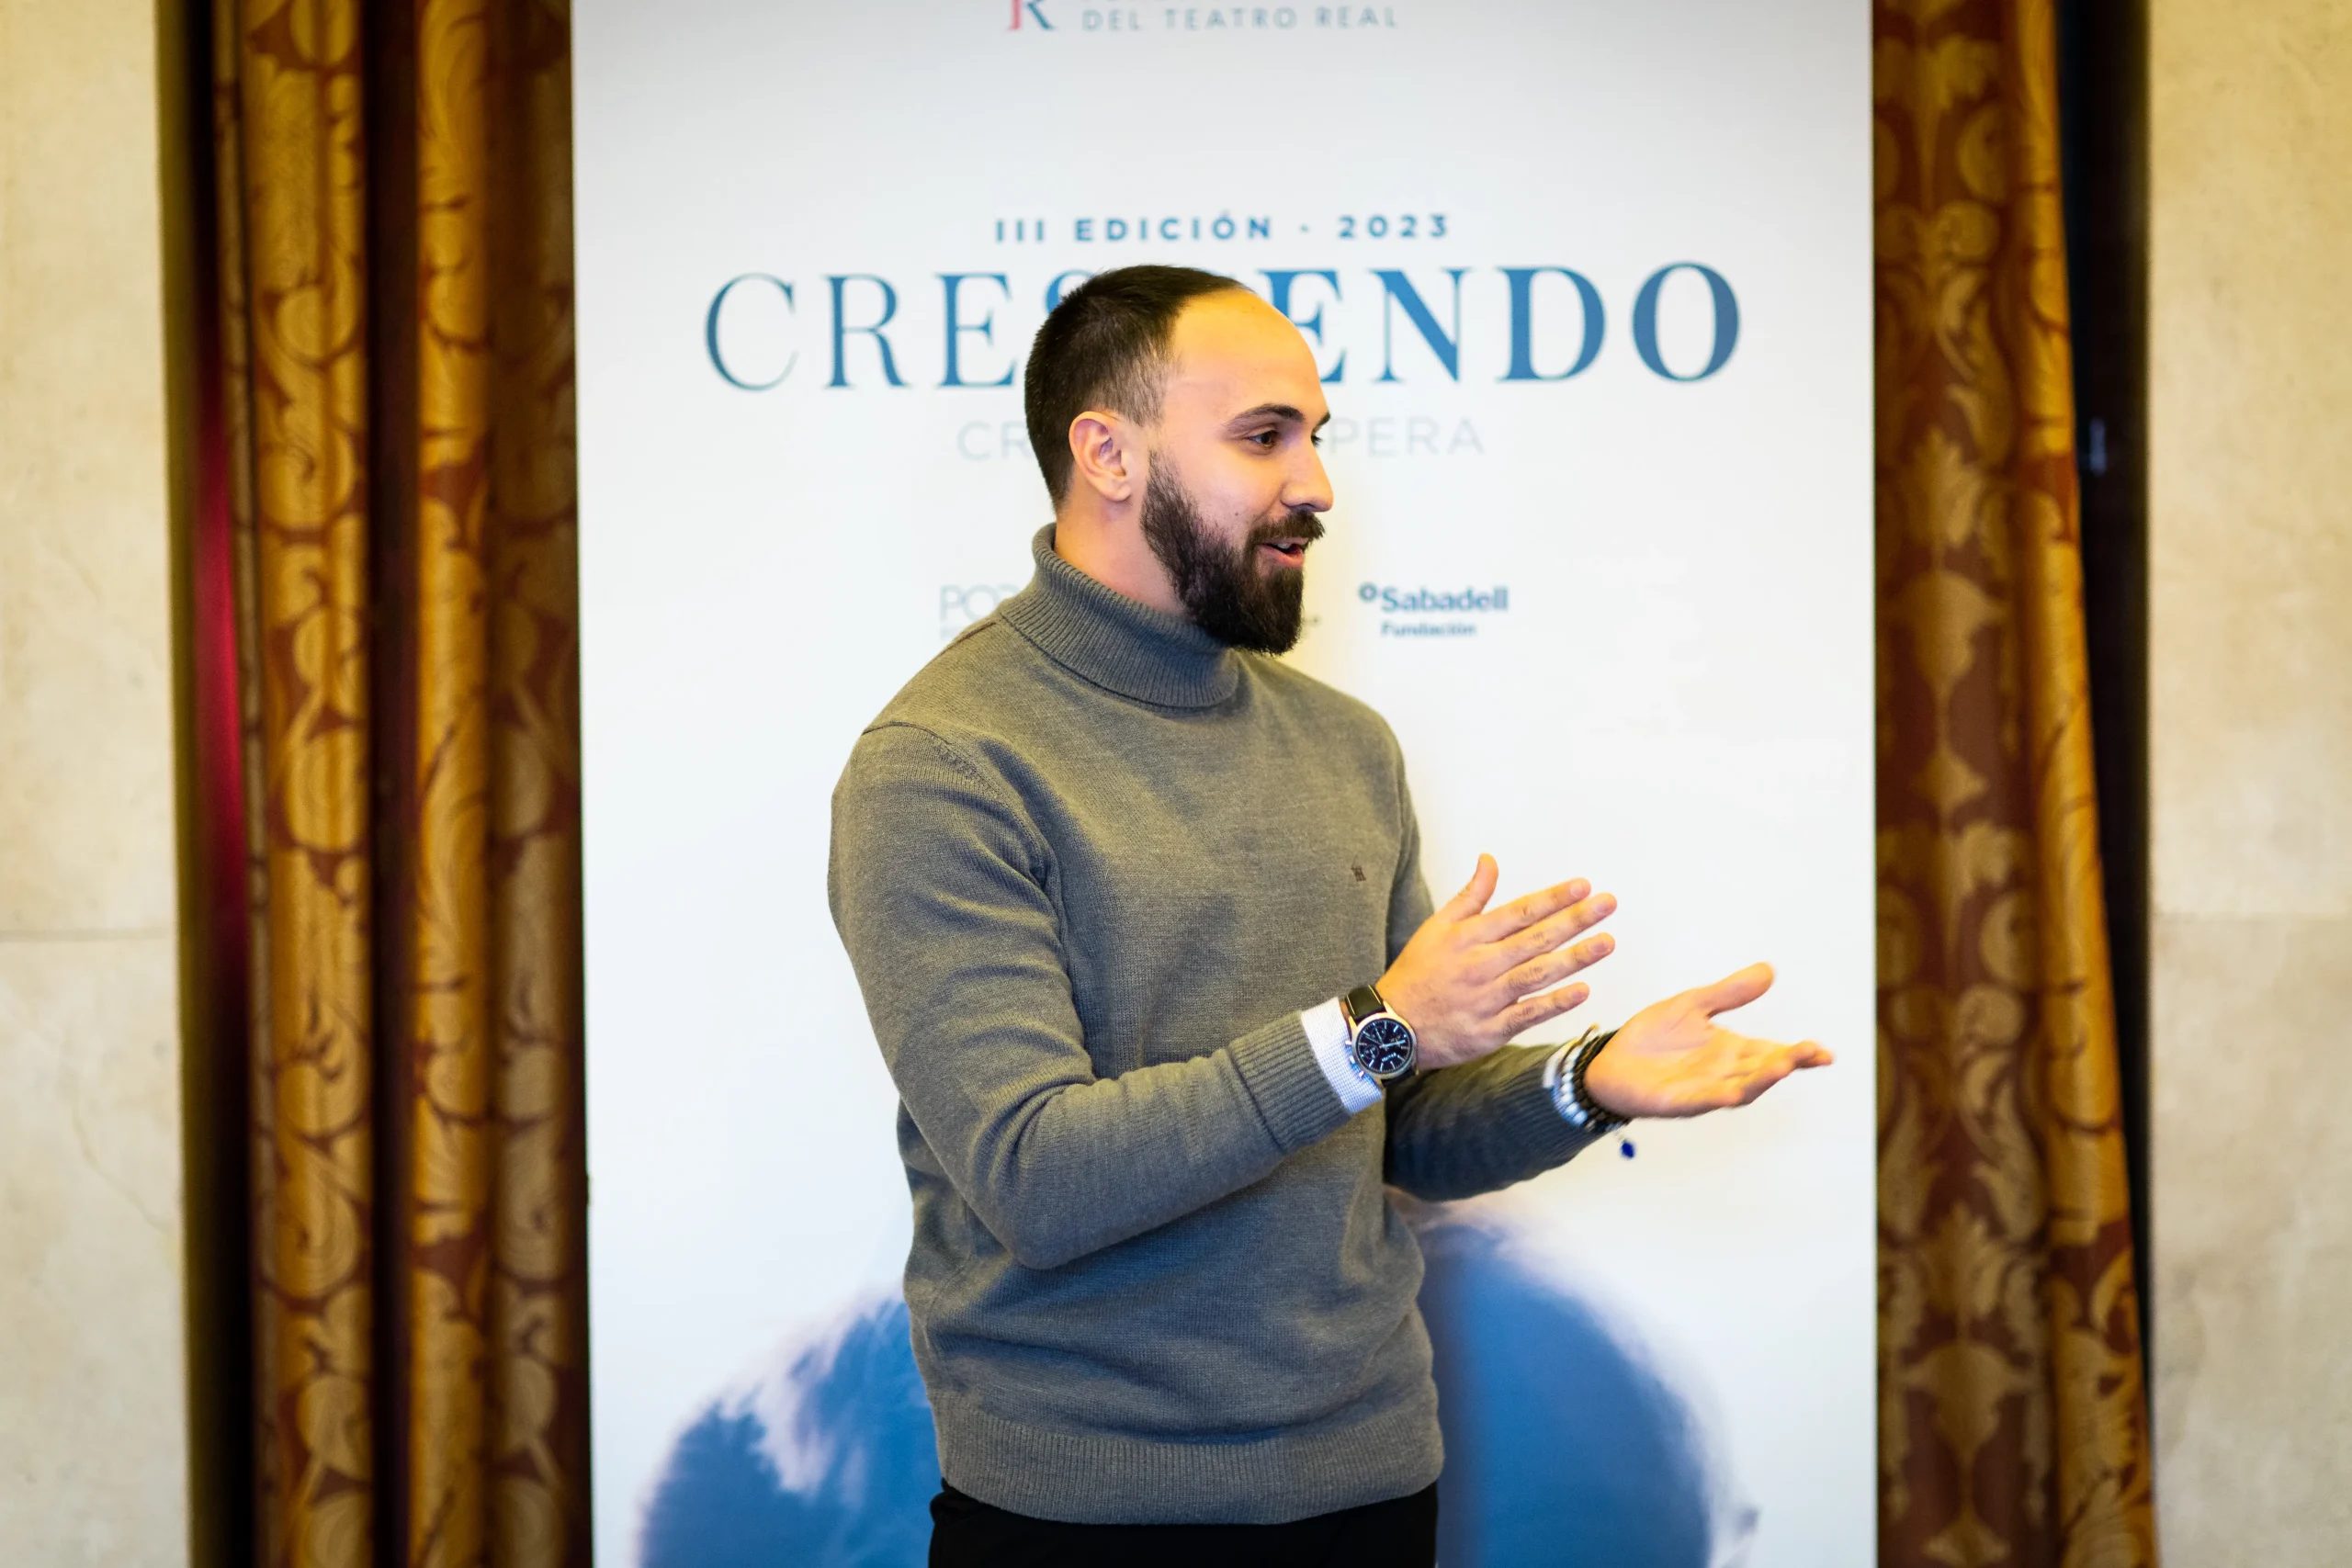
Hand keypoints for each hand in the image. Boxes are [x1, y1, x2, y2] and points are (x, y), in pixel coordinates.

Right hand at [1378, 855, 1616, 1070]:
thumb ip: (1470, 895)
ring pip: (1538, 974)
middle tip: (1608, 904)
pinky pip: (1529, 1014)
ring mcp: (1488, 998)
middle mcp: (1481, 964)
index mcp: (1469, 937)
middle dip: (1575, 920)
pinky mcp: (1491, 1030)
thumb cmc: (1417, 973)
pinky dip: (1555, 1003)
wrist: (1393, 1027)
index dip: (1553, 898)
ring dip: (1575, 958)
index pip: (1520, 912)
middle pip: (1536, 938)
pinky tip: (1582, 991)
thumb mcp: (1436, 927)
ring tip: (1606, 942)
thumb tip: (1489, 859)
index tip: (1584, 887)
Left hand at [1582, 962, 1832, 1118]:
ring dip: (1761, 1080)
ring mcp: (1702, 1089)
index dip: (1800, 1054)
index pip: (1773, 1052)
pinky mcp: (1676, 1101)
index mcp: (1731, 1051)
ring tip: (1784, 1066)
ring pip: (1740, 1088)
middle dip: (1788, 1062)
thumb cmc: (1653, 1037)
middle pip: (1763, 1070)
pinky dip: (1718, 1096)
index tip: (1825, 1052)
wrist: (1610, 1060)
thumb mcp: (1693, 1004)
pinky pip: (1701, 1100)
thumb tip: (1769, 970)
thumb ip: (1730, 992)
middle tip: (1813, 1053)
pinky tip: (1733, 1092)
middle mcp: (1723, 1073)